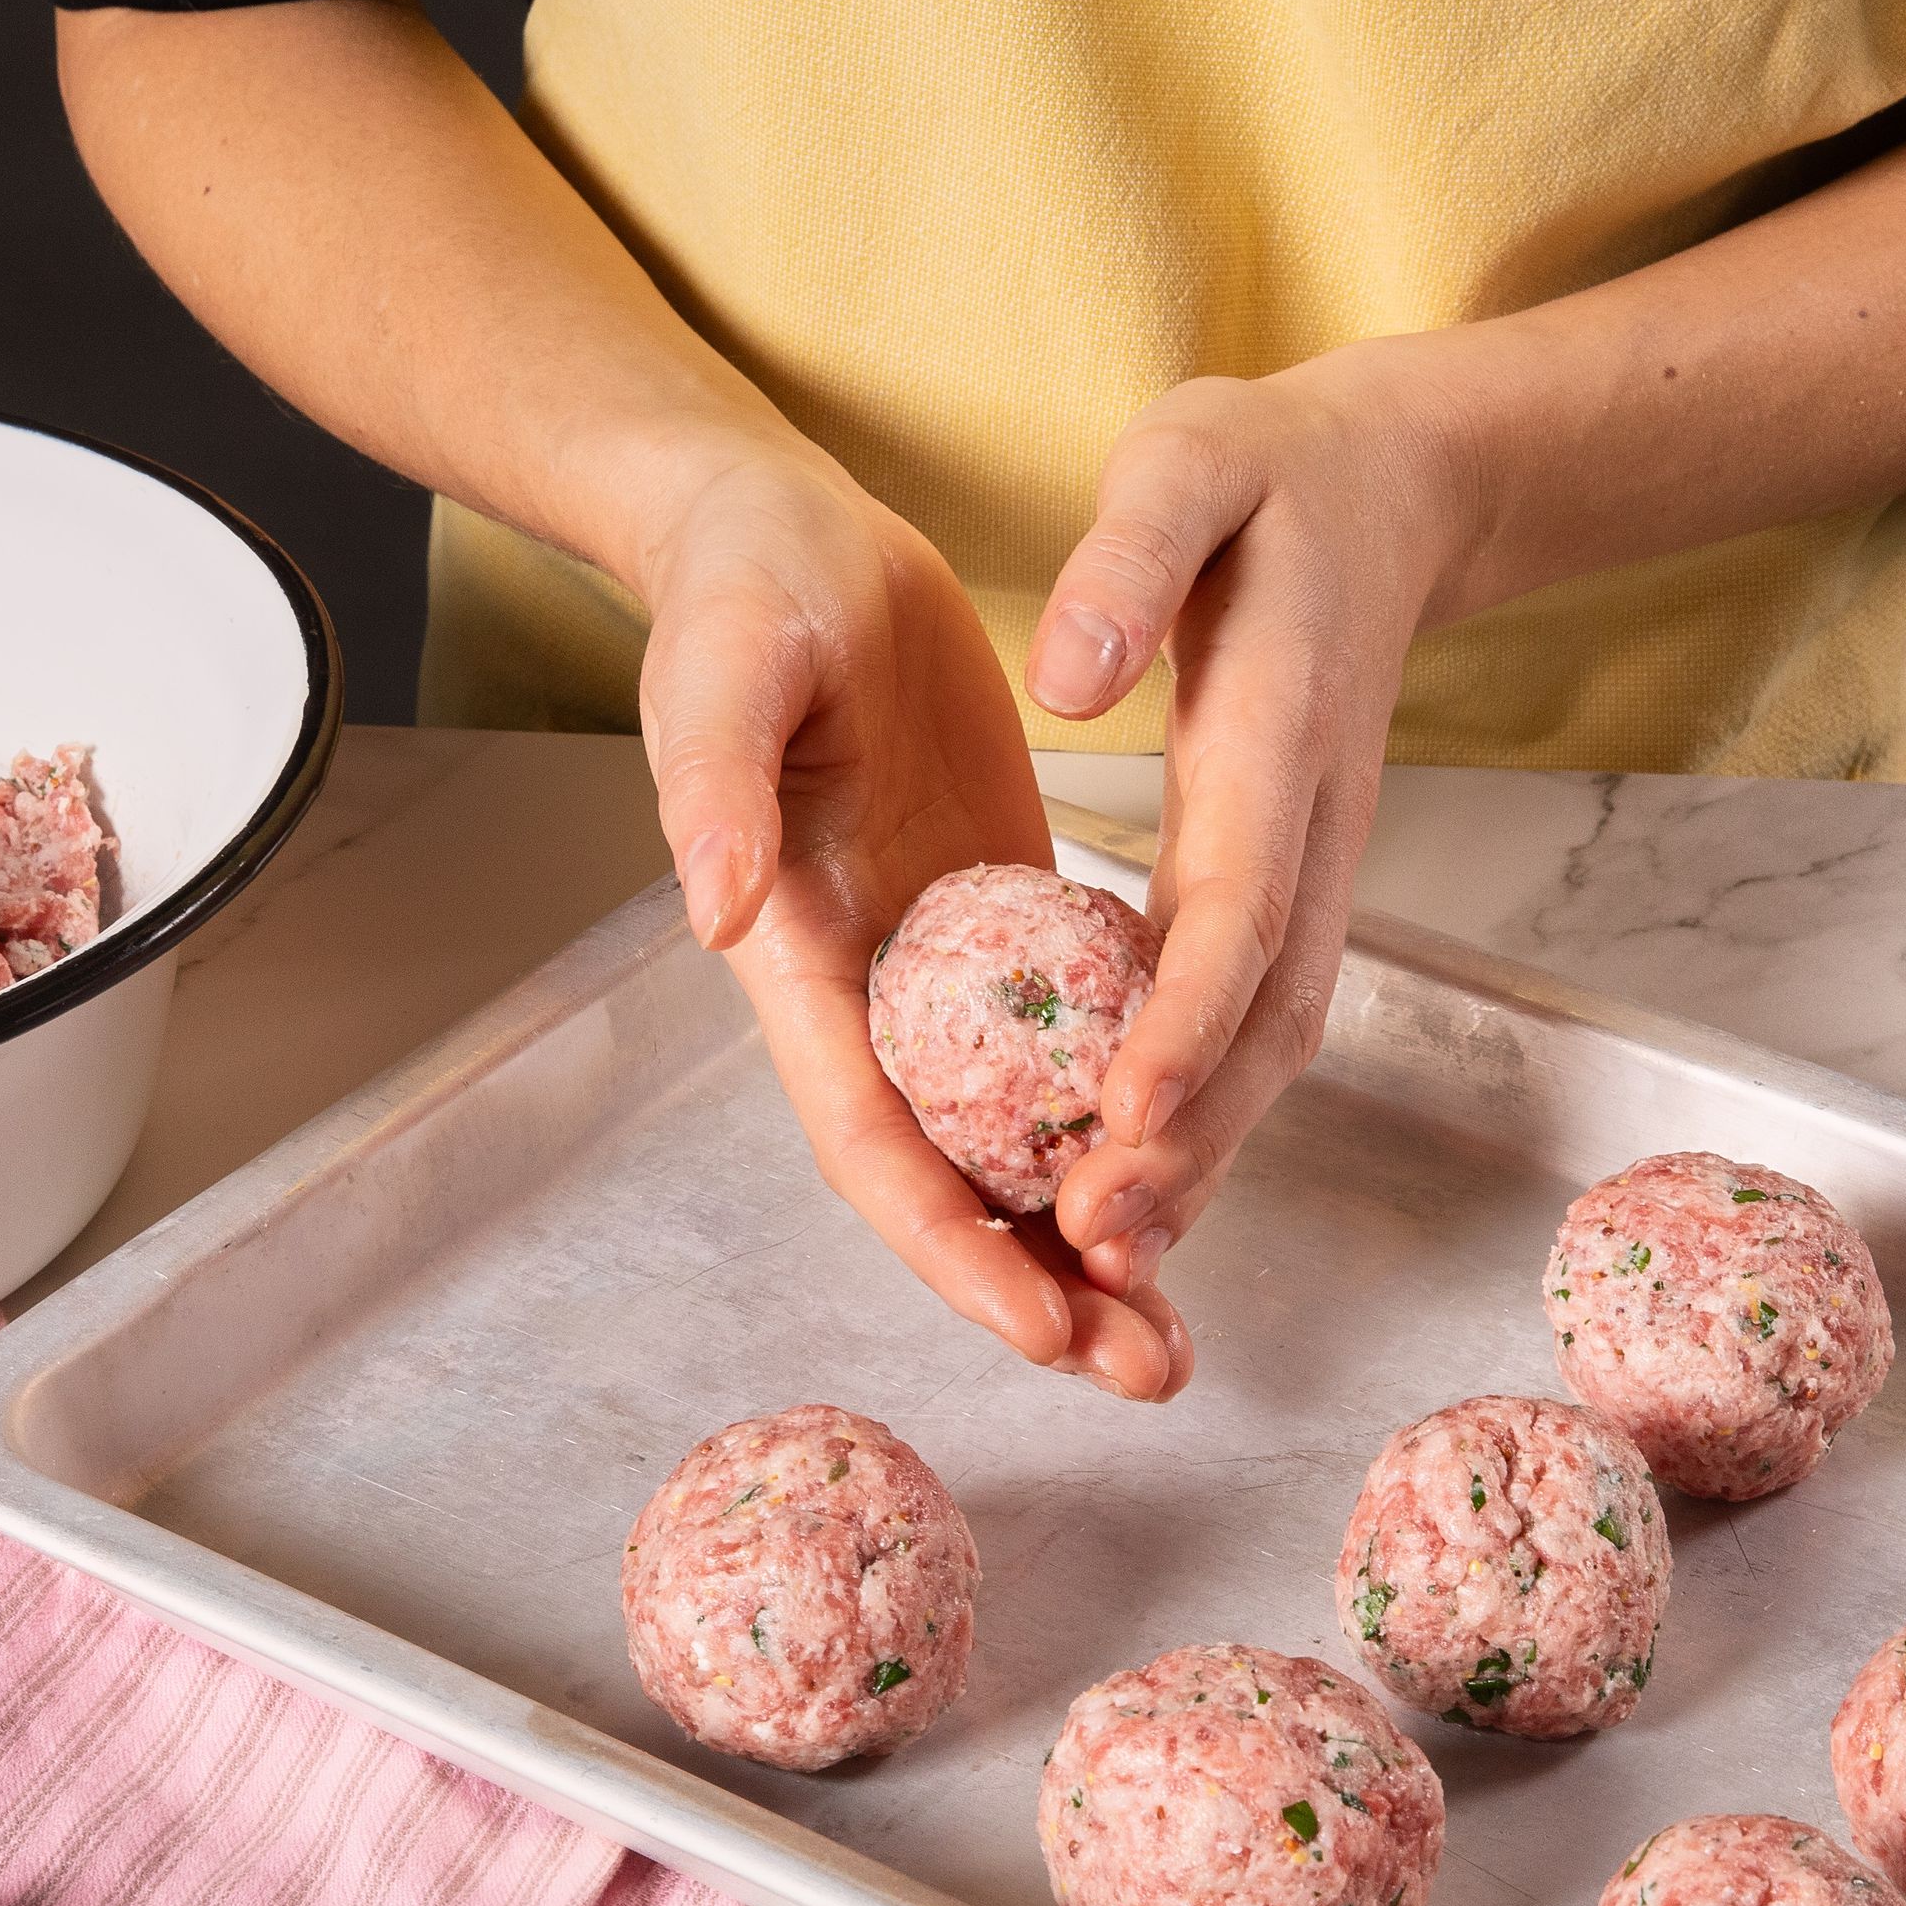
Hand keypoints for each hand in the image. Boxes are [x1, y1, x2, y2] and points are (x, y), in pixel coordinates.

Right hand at [636, 443, 1194, 1399]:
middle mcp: (869, 995)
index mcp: (799, 961)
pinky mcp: (996, 923)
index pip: (872, 1141)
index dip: (952, 1243)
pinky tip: (1191, 1174)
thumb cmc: (738, 595)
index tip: (1042, 1325)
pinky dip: (1118, 1125)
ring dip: (1092, 1240)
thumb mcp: (723, 672)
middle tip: (1153, 1372)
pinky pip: (1062, 1055)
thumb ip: (713, 788)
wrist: (780, 533)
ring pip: (1013, 1143)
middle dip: (1043, 1291)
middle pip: (952, 1184)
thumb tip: (716, 911)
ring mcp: (936, 971)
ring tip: (1177, 1334)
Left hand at [1021, 349, 1482, 1297]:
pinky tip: (1143, 1182)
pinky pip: (1259, 1021)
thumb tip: (1069, 676)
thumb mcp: (1188, 461)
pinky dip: (1211, 1112)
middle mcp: (1308, 825)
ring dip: (1206, 1154)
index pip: (1235, 907)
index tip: (1129, 1119)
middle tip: (1102, 1245)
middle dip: (1192, 1140)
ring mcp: (1315, 866)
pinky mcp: (1293, 886)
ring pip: (1273, 1040)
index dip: (1185, 1024)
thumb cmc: (1267, 474)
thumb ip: (1134, 556)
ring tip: (1113, 1259)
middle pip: (1263, 1015)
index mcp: (1272, 734)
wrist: (1392, 487)